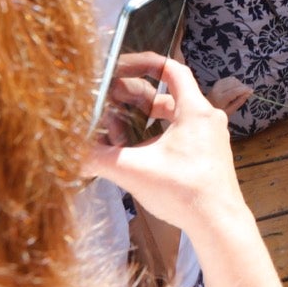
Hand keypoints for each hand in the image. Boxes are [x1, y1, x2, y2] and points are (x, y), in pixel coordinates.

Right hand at [84, 57, 249, 229]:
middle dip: (138, 99)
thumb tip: (70, 154)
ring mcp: (210, 137)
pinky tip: (139, 152)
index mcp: (195, 110)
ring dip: (147, 120)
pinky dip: (159, 136)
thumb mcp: (135, 171)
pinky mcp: (208, 154)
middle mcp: (207, 118)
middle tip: (112, 103)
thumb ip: (99, 159)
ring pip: (174, 117)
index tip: (125, 65)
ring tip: (119, 130)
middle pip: (169, 96)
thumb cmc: (184, 191)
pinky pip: (181, 134)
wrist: (218, 223)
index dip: (148, 63)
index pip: (174, 70)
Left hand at [207, 76, 254, 115]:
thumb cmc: (219, 112)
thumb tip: (249, 93)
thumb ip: (239, 101)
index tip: (251, 91)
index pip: (235, 91)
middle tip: (247, 92)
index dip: (244, 90)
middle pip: (235, 83)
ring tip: (241, 91)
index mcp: (220, 99)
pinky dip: (235, 82)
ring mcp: (217, 85)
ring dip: (239, 84)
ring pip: (233, 80)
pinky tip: (236, 88)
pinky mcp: (218, 82)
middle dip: (243, 87)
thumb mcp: (230, 111)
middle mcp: (218, 90)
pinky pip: (230, 78)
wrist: (205, 109)